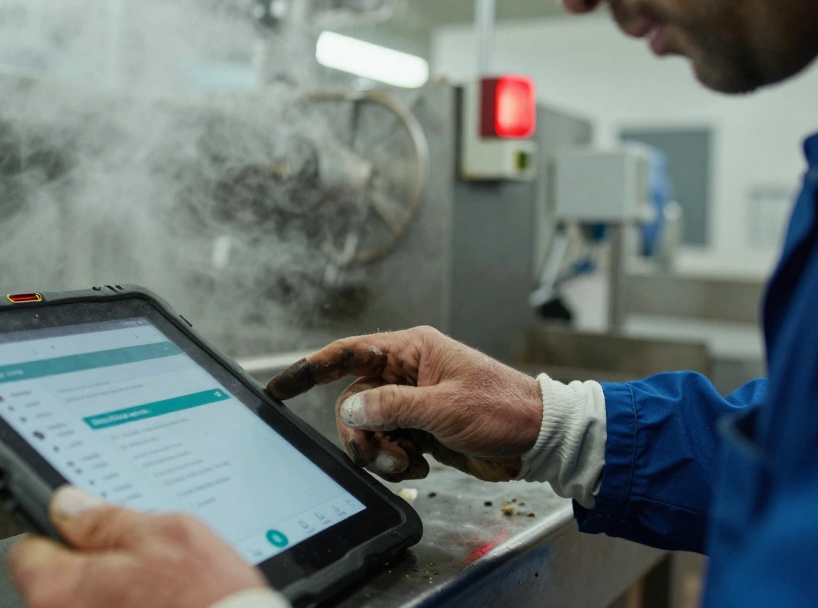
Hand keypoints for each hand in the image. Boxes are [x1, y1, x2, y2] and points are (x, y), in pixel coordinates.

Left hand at [9, 487, 266, 607]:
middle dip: (95, 565)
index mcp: (59, 588)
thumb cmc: (205, 600)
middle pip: (59, 580)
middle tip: (141, 561)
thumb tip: (69, 504)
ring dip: (113, 592)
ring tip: (158, 591)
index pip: (29, 548)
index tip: (87, 530)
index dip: (64, 532)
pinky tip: (160, 606)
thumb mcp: (165, 534)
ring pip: (87, 601)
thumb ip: (108, 518)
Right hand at [265, 326, 542, 481]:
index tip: (279, 388)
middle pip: (353, 403)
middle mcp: (406, 374)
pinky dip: (397, 462)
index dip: (310, 369)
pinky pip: (386, 447)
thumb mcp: (444, 408)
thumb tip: (350, 409)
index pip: (348, 353)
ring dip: (381, 453)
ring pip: (368, 429)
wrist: (538, 440)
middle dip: (362, 435)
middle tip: (385, 455)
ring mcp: (412, 404)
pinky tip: (423, 466)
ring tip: (410, 464)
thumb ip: (391, 406)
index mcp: (411, 351)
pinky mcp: (419, 431)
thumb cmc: (502, 409)